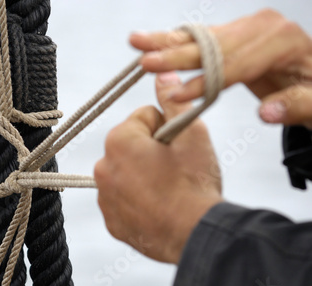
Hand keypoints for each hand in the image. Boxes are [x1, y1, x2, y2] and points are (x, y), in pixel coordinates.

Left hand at [94, 72, 222, 263]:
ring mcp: (104, 196)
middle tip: (174, 169)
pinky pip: (123, 200)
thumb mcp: (191, 135)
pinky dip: (137, 200)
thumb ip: (173, 101)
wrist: (195, 236)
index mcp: (119, 140)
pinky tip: (158, 207)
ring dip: (142, 175)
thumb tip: (162, 74)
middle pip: (131, 146)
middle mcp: (103, 167)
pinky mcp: (111, 220)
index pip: (144, 118)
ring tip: (168, 190)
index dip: (166, 128)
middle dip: (150, 151)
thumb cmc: (194, 183)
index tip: (178, 146)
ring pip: (126, 173)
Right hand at [130, 9, 311, 127]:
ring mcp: (247, 27)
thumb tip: (267, 112)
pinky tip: (153, 41)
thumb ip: (296, 106)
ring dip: (165, 41)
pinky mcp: (235, 34)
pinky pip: (201, 38)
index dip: (205, 82)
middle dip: (176, 56)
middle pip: (212, 45)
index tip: (177, 97)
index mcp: (282, 41)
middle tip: (146, 63)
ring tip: (136, 42)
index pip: (235, 64)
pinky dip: (175, 41)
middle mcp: (262, 27)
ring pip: (201, 37)